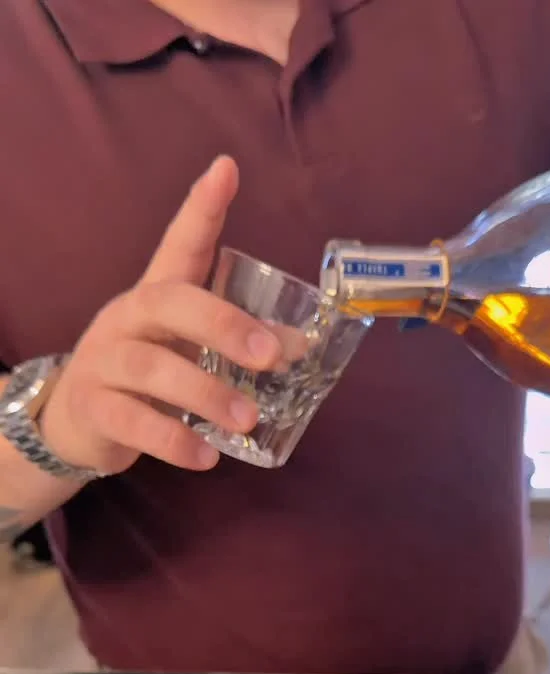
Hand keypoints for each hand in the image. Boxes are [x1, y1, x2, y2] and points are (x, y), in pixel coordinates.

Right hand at [40, 156, 281, 474]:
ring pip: (150, 367)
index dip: (201, 209)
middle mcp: (126, 318)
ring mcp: (104, 361)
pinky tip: (206, 457)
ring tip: (248, 420)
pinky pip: (133, 422)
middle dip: (223, 325)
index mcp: (156, 295)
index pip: (179, 243)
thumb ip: (238, 346)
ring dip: (205, 392)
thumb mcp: (191, 353)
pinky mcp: (94, 408)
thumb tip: (301, 347)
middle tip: (271, 357)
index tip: (226, 170)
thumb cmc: (149, 377)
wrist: (78, 422)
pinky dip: (173, 440)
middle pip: (168, 302)